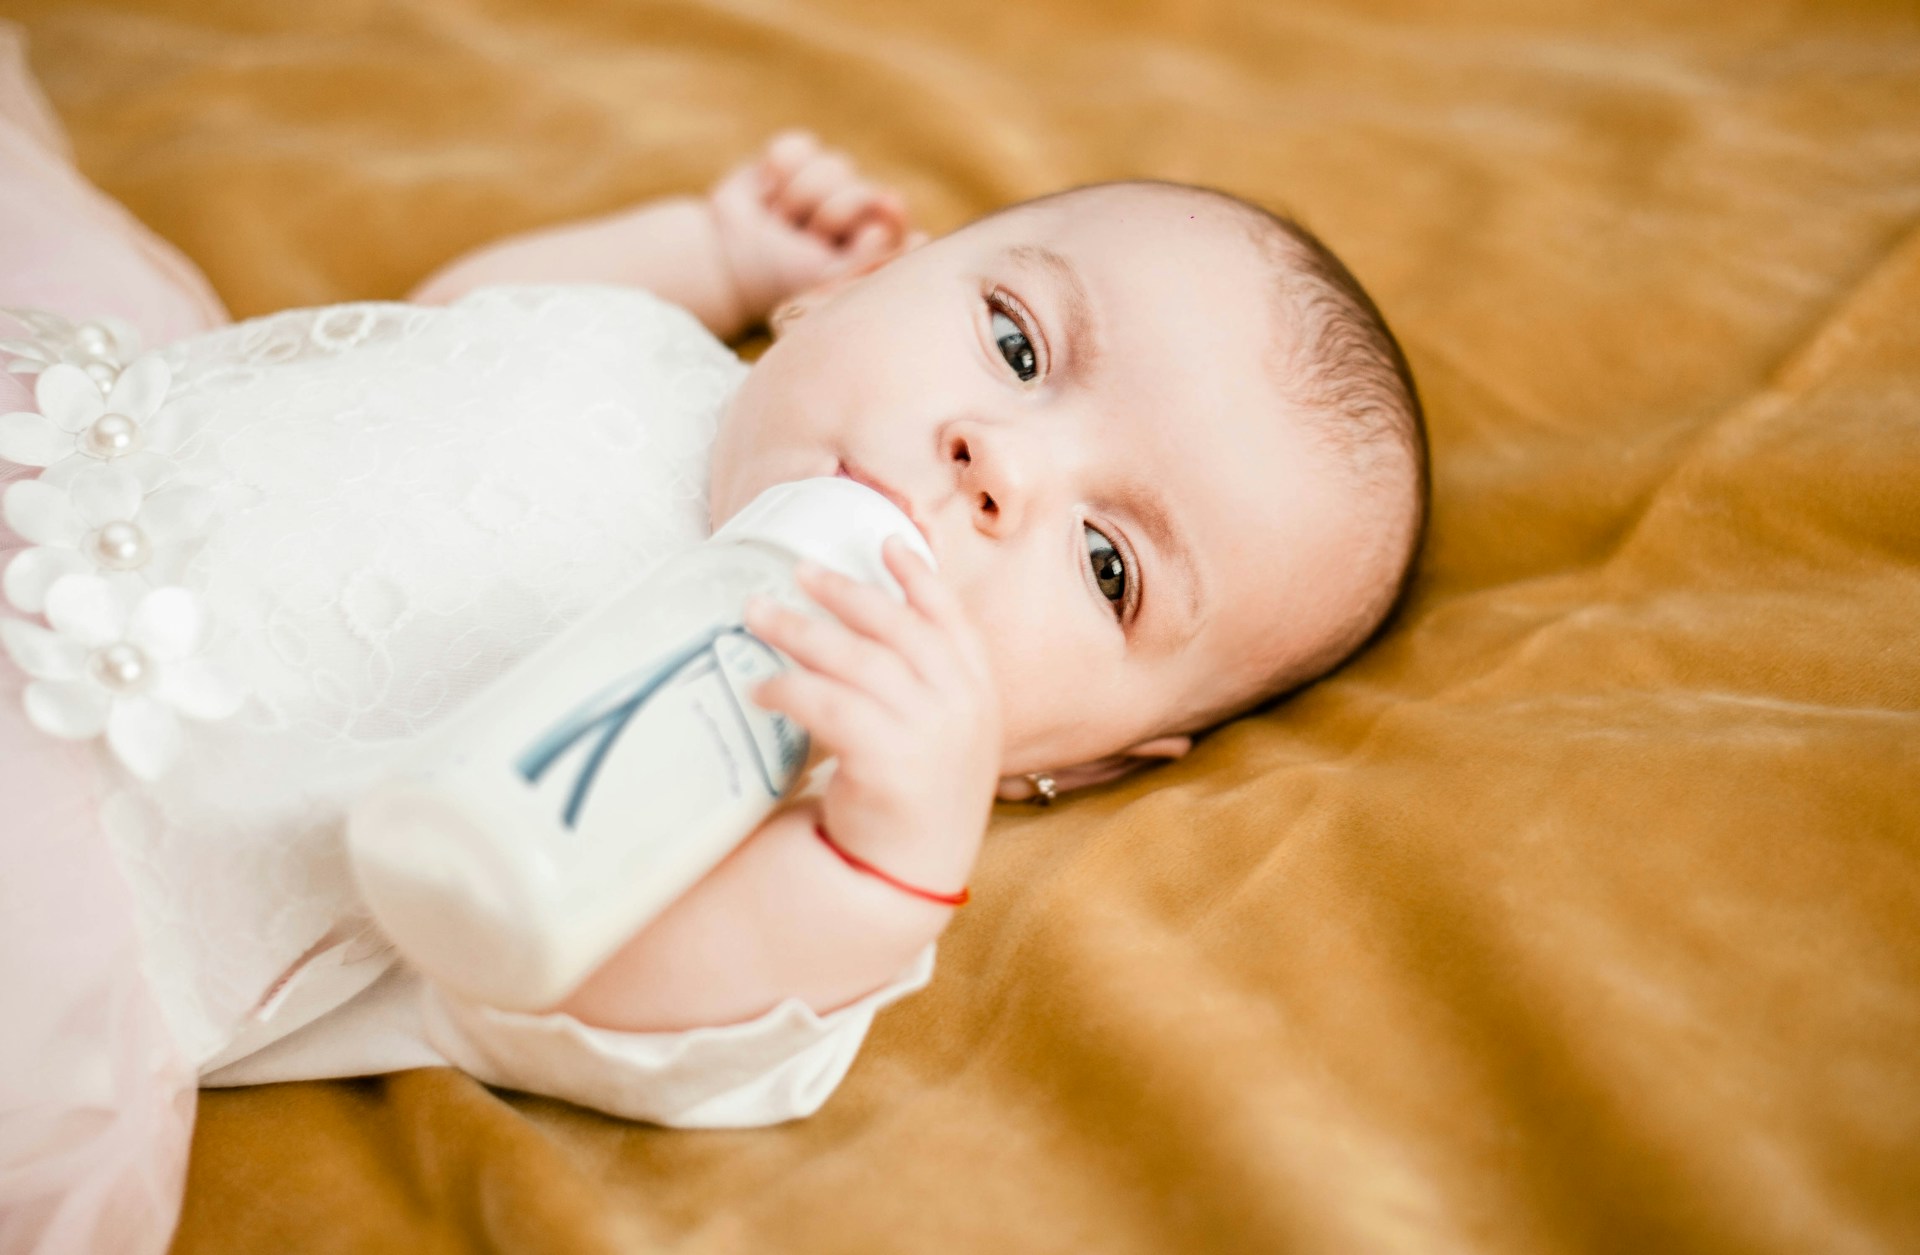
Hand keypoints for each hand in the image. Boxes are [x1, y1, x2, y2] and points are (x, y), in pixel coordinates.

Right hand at [706, 130, 920, 330]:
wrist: (723, 260)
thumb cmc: (779, 278)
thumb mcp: (829, 278)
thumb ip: (875, 255)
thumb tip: (909, 223)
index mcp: (870, 242)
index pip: (895, 216)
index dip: (884, 215)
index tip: (864, 231)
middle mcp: (853, 212)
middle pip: (864, 190)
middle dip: (828, 216)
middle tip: (802, 241)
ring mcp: (823, 184)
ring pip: (835, 165)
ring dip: (798, 198)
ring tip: (779, 222)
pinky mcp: (793, 161)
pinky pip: (800, 146)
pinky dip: (779, 167)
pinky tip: (765, 192)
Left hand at [743, 538, 999, 899]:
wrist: (911, 876)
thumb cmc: (914, 797)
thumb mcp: (937, 733)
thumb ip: (920, 683)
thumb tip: (861, 625)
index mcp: (980, 693)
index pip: (952, 619)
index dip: (919, 577)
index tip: (886, 542)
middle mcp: (963, 706)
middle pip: (896, 629)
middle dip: (845, 592)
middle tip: (798, 572)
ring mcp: (932, 733)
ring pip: (857, 660)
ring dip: (801, 631)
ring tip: (759, 614)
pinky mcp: (890, 762)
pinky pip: (830, 706)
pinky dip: (790, 688)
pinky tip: (762, 687)